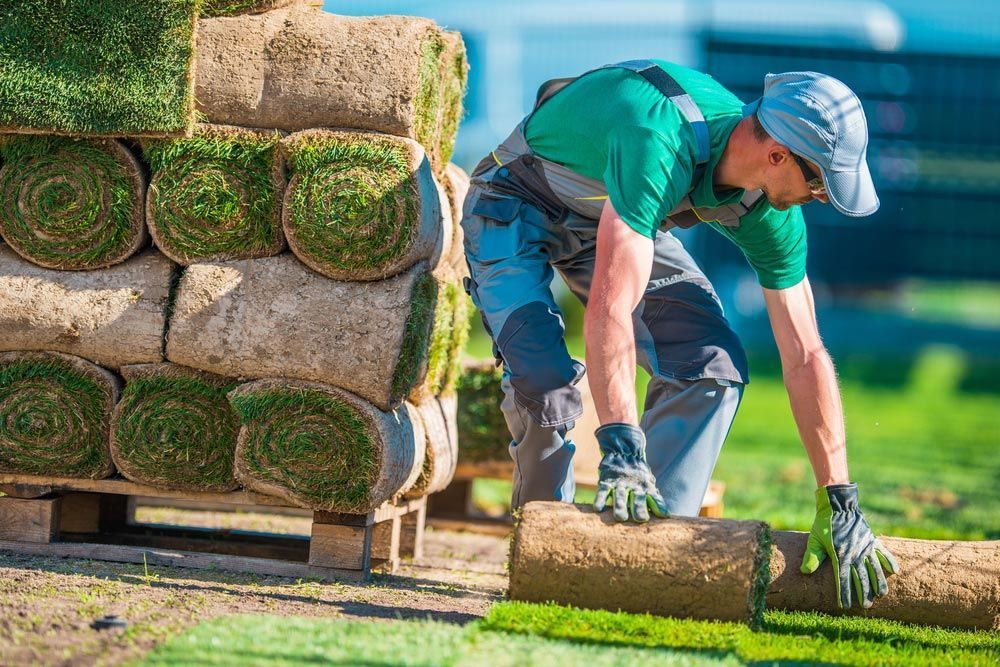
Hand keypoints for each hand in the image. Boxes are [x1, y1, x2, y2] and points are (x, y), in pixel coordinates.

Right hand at [592, 423, 668, 522]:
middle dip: (639, 509)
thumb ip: (653, 495)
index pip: (655, 498)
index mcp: (646, 487)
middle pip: (637, 499)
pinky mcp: (606, 481)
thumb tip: (664, 514)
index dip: (659, 506)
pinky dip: (600, 499)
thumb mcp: (648, 481)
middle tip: (641, 519)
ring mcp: (619, 484)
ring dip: (620, 506)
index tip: (663, 514)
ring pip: (620, 496)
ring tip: (620, 517)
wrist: (623, 450)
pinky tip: (598, 509)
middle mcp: (634, 486)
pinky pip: (603, 491)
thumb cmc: (637, 473)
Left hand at [800, 483, 899, 608]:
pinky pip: (883, 552)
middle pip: (861, 578)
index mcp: (840, 555)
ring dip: (878, 582)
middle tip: (866, 606)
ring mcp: (865, 547)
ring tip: (882, 595)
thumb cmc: (824, 523)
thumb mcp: (815, 539)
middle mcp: (855, 554)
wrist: (839, 506)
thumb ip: (812, 556)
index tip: (844, 606)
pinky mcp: (872, 540)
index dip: (843, 593)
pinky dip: (889, 561)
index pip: (842, 579)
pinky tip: (895, 571)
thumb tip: (805, 572)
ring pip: (874, 569)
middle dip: (863, 593)